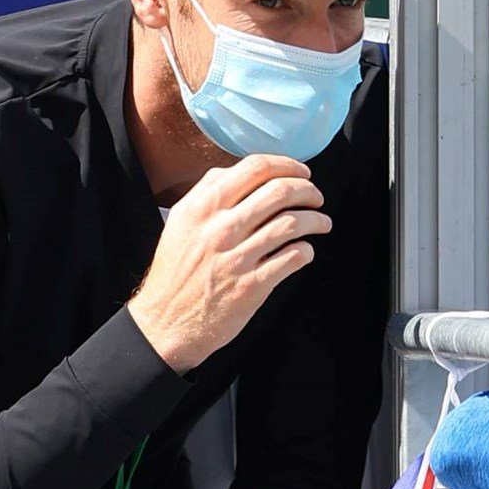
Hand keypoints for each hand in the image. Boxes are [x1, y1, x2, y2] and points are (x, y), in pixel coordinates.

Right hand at [127, 154, 329, 371]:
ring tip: (322, 223)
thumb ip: (208, 191)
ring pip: (292, 223)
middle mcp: (220, 229)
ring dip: (316, 220)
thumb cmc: (177, 271)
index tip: (301, 173)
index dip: (288, 165)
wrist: (166, 322)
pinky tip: (305, 251)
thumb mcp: (180, 222)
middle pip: (280, 191)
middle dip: (308, 190)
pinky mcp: (252, 286)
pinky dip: (307, 250)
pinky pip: (293, 258)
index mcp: (203, 207)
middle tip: (316, 197)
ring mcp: (237, 258)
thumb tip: (243, 171)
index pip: (255, 168)